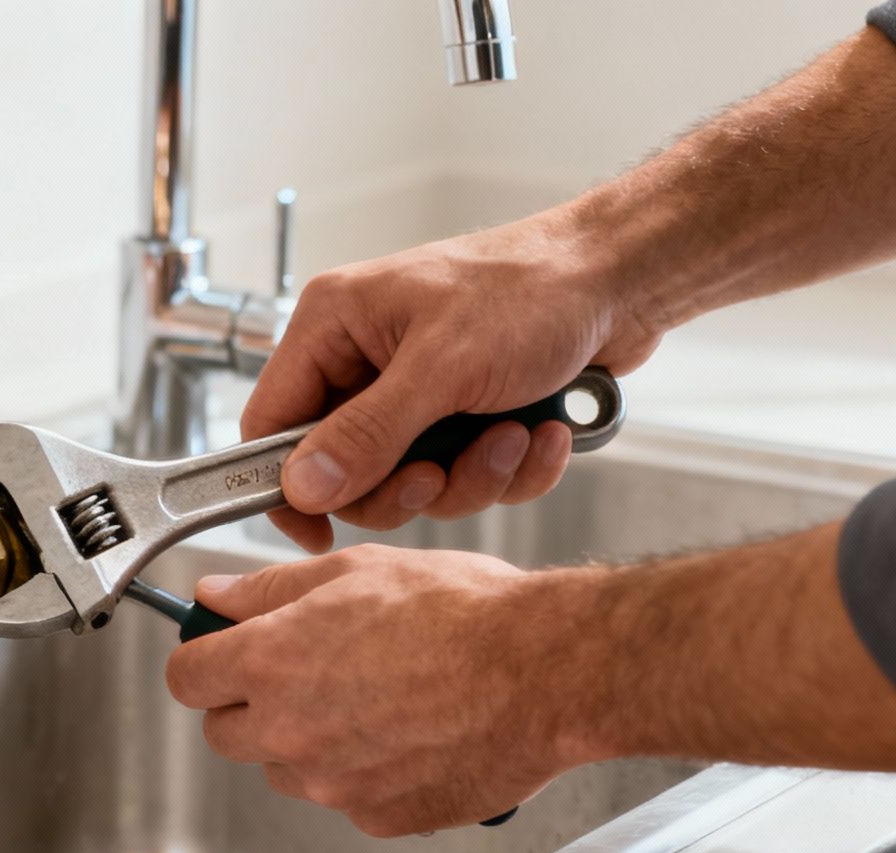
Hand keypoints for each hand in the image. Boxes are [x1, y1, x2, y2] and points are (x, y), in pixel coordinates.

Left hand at [163, 546, 597, 835]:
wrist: (545, 672)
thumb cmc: (464, 613)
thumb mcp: (355, 571)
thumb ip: (269, 590)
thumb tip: (215, 597)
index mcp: (270, 662)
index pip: (186, 678)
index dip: (204, 660)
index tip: (223, 652)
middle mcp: (290, 731)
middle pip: (226, 732)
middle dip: (250, 705)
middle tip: (306, 672)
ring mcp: (333, 783)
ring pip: (286, 769)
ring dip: (309, 741)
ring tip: (375, 698)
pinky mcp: (379, 817)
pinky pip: (347, 798)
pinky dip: (366, 773)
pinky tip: (410, 733)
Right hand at [249, 213, 661, 551]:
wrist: (624, 280)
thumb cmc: (534, 288)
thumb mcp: (442, 367)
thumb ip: (366, 434)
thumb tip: (301, 486)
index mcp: (333, 327)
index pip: (271, 422)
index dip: (288, 483)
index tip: (319, 529)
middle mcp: (365, 361)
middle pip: (344, 470)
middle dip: (407, 484)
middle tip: (441, 471)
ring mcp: (415, 391)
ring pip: (410, 483)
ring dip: (470, 476)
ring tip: (513, 435)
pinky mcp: (462, 415)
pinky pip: (463, 477)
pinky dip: (508, 469)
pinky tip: (542, 434)